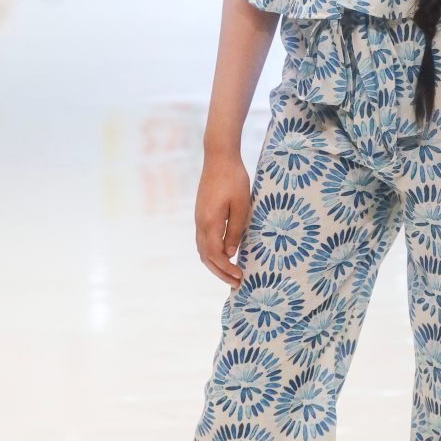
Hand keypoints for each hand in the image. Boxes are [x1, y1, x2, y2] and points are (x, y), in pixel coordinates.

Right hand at [195, 151, 251, 287]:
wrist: (219, 157)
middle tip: (236, 283)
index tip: (240, 277)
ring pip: (202, 250)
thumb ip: (235, 231)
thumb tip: (230, 254)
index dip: (227, 269)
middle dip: (220, 272)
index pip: (216, 255)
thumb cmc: (234, 180)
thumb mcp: (241, 206)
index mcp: (210, 223)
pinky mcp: (200, 214)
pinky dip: (211, 253)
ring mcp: (198, 218)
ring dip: (214, 264)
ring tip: (229, 274)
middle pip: (206, 257)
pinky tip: (222, 255)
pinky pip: (202, 240)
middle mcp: (200, 223)